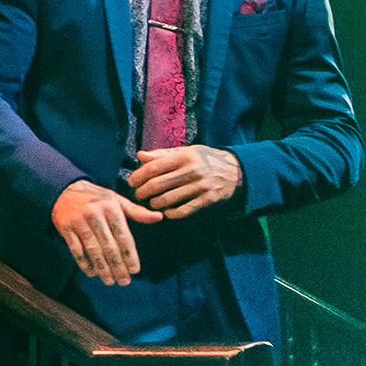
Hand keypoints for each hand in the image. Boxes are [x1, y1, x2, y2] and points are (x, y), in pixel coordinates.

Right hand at [51, 177, 159, 286]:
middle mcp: (95, 215)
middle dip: (118, 266)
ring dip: (102, 268)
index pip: (123, 236)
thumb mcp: (117, 200)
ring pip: (93, 250)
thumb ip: (137, 211)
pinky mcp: (65, 228)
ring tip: (110, 281)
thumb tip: (159, 217)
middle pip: (109, 246)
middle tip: (124, 281)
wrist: (65, 189)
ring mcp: (79, 222)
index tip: (135, 270)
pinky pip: (76, 249)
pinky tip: (92, 273)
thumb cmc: (96, 198)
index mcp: (111, 208)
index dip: (130, 255)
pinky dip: (84, 263)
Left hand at [126, 144, 243, 219]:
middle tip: (138, 196)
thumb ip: (162, 154)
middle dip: (142, 193)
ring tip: (151, 203)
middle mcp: (191, 170)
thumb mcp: (185, 151)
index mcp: (183, 156)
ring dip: (154, 204)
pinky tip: (167, 211)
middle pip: (156, 185)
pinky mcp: (207, 200)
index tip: (131, 182)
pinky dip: (171, 213)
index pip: (153, 168)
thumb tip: (140, 155)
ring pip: (167, 200)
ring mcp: (200, 186)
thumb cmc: (204, 160)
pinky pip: (183, 211)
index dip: (137, 177)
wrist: (234, 171)